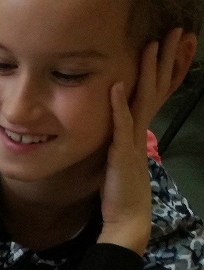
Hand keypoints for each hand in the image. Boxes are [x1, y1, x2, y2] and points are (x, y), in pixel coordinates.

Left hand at [99, 29, 188, 253]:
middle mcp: (139, 135)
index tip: (166, 48)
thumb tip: (113, 137)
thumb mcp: (119, 165)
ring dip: (147, 72)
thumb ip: (118, 147)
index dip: (160, 72)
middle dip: (163, 61)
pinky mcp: (122, 154)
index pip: (151, 97)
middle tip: (173, 34)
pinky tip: (117, 86)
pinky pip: (121, 125)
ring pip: (142, 100)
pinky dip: (118, 106)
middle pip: (154, 90)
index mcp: (138, 136)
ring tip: (151, 46)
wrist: (128, 219)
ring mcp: (133, 142)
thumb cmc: (121, 196)